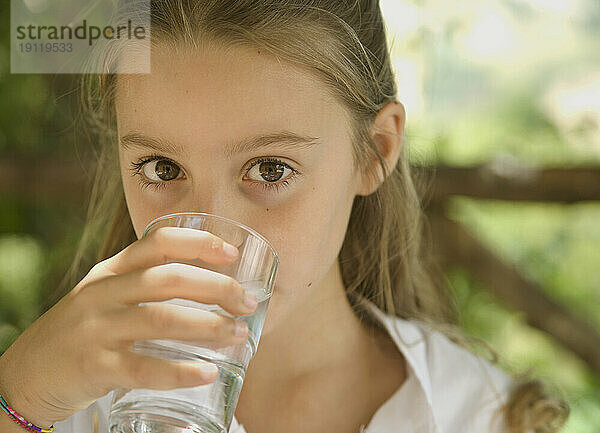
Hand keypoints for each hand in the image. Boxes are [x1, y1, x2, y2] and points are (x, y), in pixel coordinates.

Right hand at [0, 226, 257, 426]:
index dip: (199, 243)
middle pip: (168, 279)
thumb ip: (147, 285)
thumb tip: (213, 285)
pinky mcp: (94, 366)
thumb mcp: (108, 295)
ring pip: (161, 319)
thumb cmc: (85, 330)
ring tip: (238, 335)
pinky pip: (143, 368)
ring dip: (208, 326)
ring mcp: (96, 329)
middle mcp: (104, 292)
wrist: (27, 373)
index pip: (158, 242)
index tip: (232, 253)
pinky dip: (180, 371)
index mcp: (112, 270)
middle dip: (216, 287)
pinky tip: (207, 372)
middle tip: (248, 302)